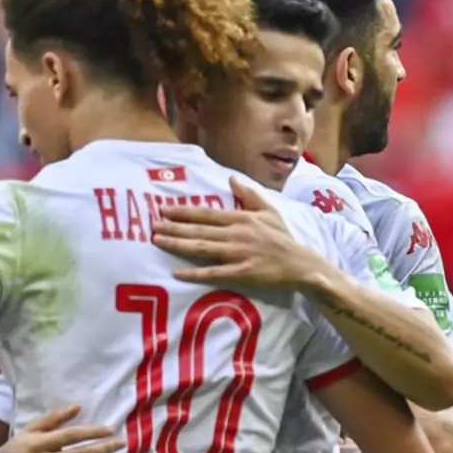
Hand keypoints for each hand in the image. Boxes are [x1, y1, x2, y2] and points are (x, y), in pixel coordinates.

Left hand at [151, 177, 329, 289]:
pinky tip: (177, 273)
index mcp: (242, 218)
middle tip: (152, 226)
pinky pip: (214, 273)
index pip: (207, 214)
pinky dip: (195, 273)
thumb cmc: (283, 238)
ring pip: (202, 248)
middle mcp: (237, 234)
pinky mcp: (242, 273)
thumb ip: (249, 195)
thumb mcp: (269, 211)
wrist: (300, 264)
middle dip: (173, 228)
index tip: (163, 209)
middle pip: (199, 230)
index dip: (184, 212)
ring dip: (178, 245)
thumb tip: (231, 179)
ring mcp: (239, 254)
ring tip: (158, 241)